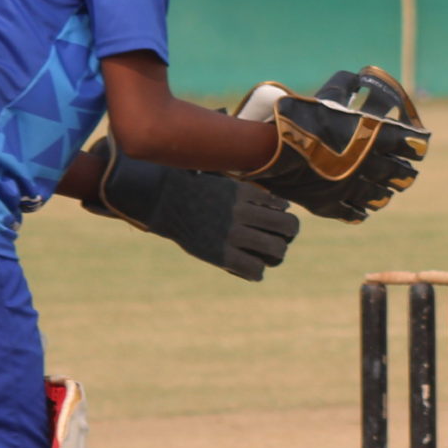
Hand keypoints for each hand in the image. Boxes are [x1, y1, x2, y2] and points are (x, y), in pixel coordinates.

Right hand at [82, 136, 300, 279]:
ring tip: (265, 255)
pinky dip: (255, 271)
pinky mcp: (220, 255)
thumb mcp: (220, 176)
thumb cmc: (189, 186)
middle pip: (290, 227)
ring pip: (277, 250)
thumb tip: (263, 180)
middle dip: (287, 234)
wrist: (157, 200)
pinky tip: (248, 267)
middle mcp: (244, 212)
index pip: (283, 207)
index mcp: (245, 192)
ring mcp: (233, 234)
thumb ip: (243, 184)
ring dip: (274, 254)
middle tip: (278, 238)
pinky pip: (255, 270)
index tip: (273, 217)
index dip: (282, 214)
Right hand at [232, 65, 428, 222]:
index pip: (409, 144)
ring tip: (386, 193)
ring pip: (379, 196)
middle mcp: (367, 164)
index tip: (418, 148)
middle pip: (399, 174)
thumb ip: (345, 87)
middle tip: (406, 175)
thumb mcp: (327, 96)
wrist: (270, 148)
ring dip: (385, 194)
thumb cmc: (299, 117)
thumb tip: (357, 76)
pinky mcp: (329, 204)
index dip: (415, 147)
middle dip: (404, 175)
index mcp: (373, 136)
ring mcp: (349, 187)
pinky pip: (353, 213)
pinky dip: (360, 212)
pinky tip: (362, 211)